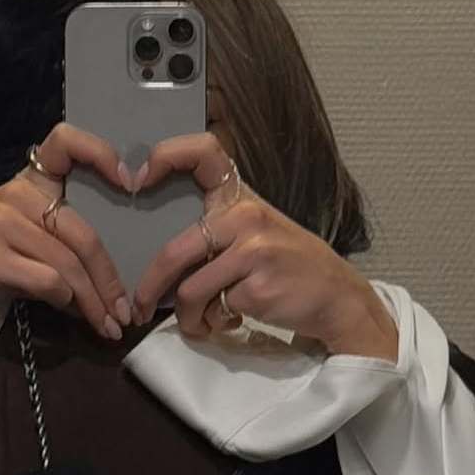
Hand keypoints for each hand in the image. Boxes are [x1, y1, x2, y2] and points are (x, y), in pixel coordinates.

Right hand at [0, 123, 133, 339]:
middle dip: (110, 280)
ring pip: (68, 263)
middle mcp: (17, 196)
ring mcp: (2, 223)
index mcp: (28, 183)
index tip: (129, 183)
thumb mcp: (14, 237)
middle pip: (84, 234)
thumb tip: (101, 287)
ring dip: (93, 301)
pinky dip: (65, 302)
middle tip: (125, 312)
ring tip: (107, 326)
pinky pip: (45, 279)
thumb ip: (55, 249)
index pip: (66, 143)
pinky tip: (71, 313)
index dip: (101, 154)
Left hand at [131, 133, 397, 360]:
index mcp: (240, 196)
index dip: (165, 156)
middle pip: (175, 252)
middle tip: (139, 307)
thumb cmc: (286, 263)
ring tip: (202, 321)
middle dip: (150, 287)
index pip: (203, 151)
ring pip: (190, 291)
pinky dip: (215, 323)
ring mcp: (254, 251)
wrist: (338, 296)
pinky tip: (235, 319)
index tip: (136, 181)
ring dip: (188, 317)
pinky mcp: (259, 287)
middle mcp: (245, 216)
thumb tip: (152, 250)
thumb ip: (213, 228)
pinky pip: (215, 311)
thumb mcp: (254, 229)